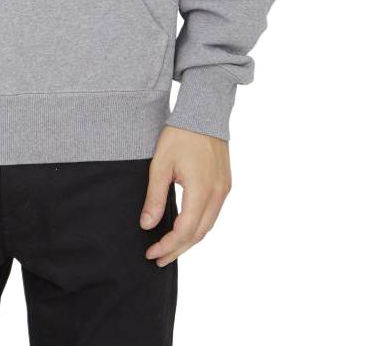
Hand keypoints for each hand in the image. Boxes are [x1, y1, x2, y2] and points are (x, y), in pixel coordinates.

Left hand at [139, 126, 230, 266]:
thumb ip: (154, 197)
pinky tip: (185, 228)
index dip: (168, 245)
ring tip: (169, 248)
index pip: (185, 230)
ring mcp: (224, 189)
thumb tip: (147, 225)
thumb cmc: (180, 134)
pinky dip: (198, 226)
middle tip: (158, 259)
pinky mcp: (225, 183)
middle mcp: (218, 194)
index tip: (151, 253)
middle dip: (177, 249)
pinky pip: (213, 213)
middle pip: (199, 234)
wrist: (204, 112)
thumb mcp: (160, 164)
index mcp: (202, 190)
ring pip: (208, 225)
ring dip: (189, 240)